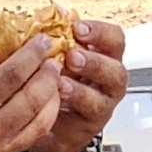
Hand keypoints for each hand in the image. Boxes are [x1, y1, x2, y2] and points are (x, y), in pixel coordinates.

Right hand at [0, 36, 61, 151]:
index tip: (41, 42)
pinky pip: (29, 139)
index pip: (9, 76)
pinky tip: (42, 110)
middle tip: (54, 60)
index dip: (30, 56)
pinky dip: (42, 121)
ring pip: (40, 122)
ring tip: (55, 84)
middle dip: (48, 75)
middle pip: (32, 98)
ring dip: (53, 99)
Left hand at [28, 19, 125, 151]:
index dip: (100, 32)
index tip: (77, 28)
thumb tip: (35, 27)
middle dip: (95, 62)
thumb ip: (55, 44)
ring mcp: (102, 104)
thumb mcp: (57, 57)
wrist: (47, 118)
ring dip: (81, 90)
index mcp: (104, 56)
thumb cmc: (55, 79)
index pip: (114, 39)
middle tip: (72, 56)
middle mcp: (109, 80)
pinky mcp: (89, 124)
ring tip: (61, 83)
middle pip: (116, 70)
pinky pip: (85, 118)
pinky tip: (55, 100)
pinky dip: (70, 109)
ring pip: (102, 98)